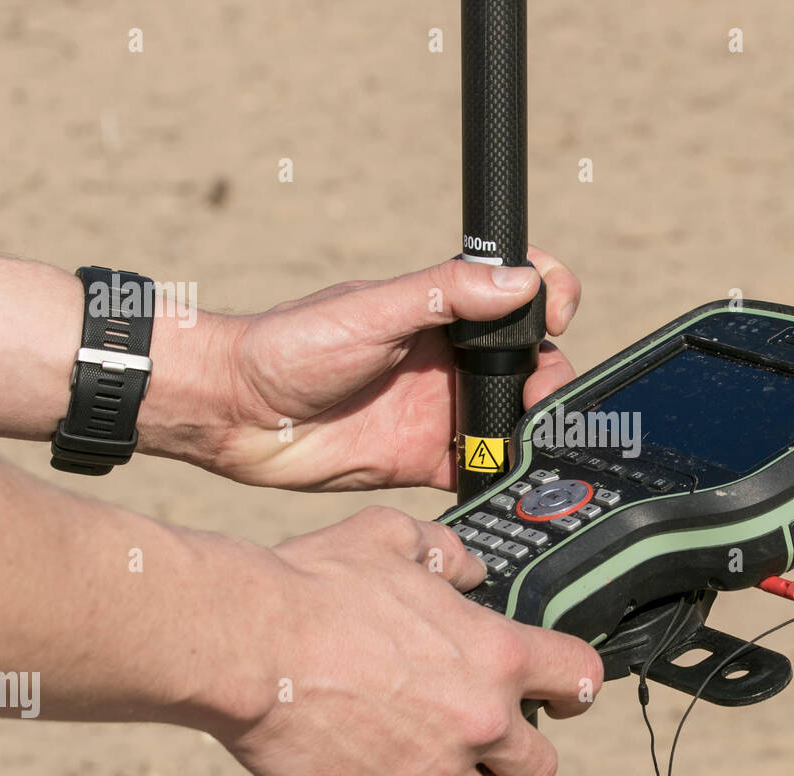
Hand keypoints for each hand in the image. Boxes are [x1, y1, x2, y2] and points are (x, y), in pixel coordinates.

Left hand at [199, 248, 580, 490]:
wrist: (238, 417)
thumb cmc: (290, 346)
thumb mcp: (373, 310)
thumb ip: (445, 293)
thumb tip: (520, 281)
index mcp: (442, 312)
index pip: (516, 292)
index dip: (549, 295)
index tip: (556, 312)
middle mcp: (449, 360)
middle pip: (529, 360)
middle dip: (552, 373)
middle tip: (543, 393)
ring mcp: (442, 410)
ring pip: (514, 416)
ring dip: (535, 425)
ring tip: (534, 437)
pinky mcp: (427, 460)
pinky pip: (481, 467)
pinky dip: (504, 473)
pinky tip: (513, 476)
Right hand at [219, 506, 603, 775]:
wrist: (248, 645)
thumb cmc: (316, 586)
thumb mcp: (392, 539)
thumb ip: (446, 553)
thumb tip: (469, 569)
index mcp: (495, 656)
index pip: (581, 680)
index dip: (577, 688)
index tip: (563, 695)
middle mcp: (477, 721)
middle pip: (540, 766)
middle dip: (520, 754)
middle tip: (487, 735)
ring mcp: (430, 770)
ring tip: (420, 748)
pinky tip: (360, 749)